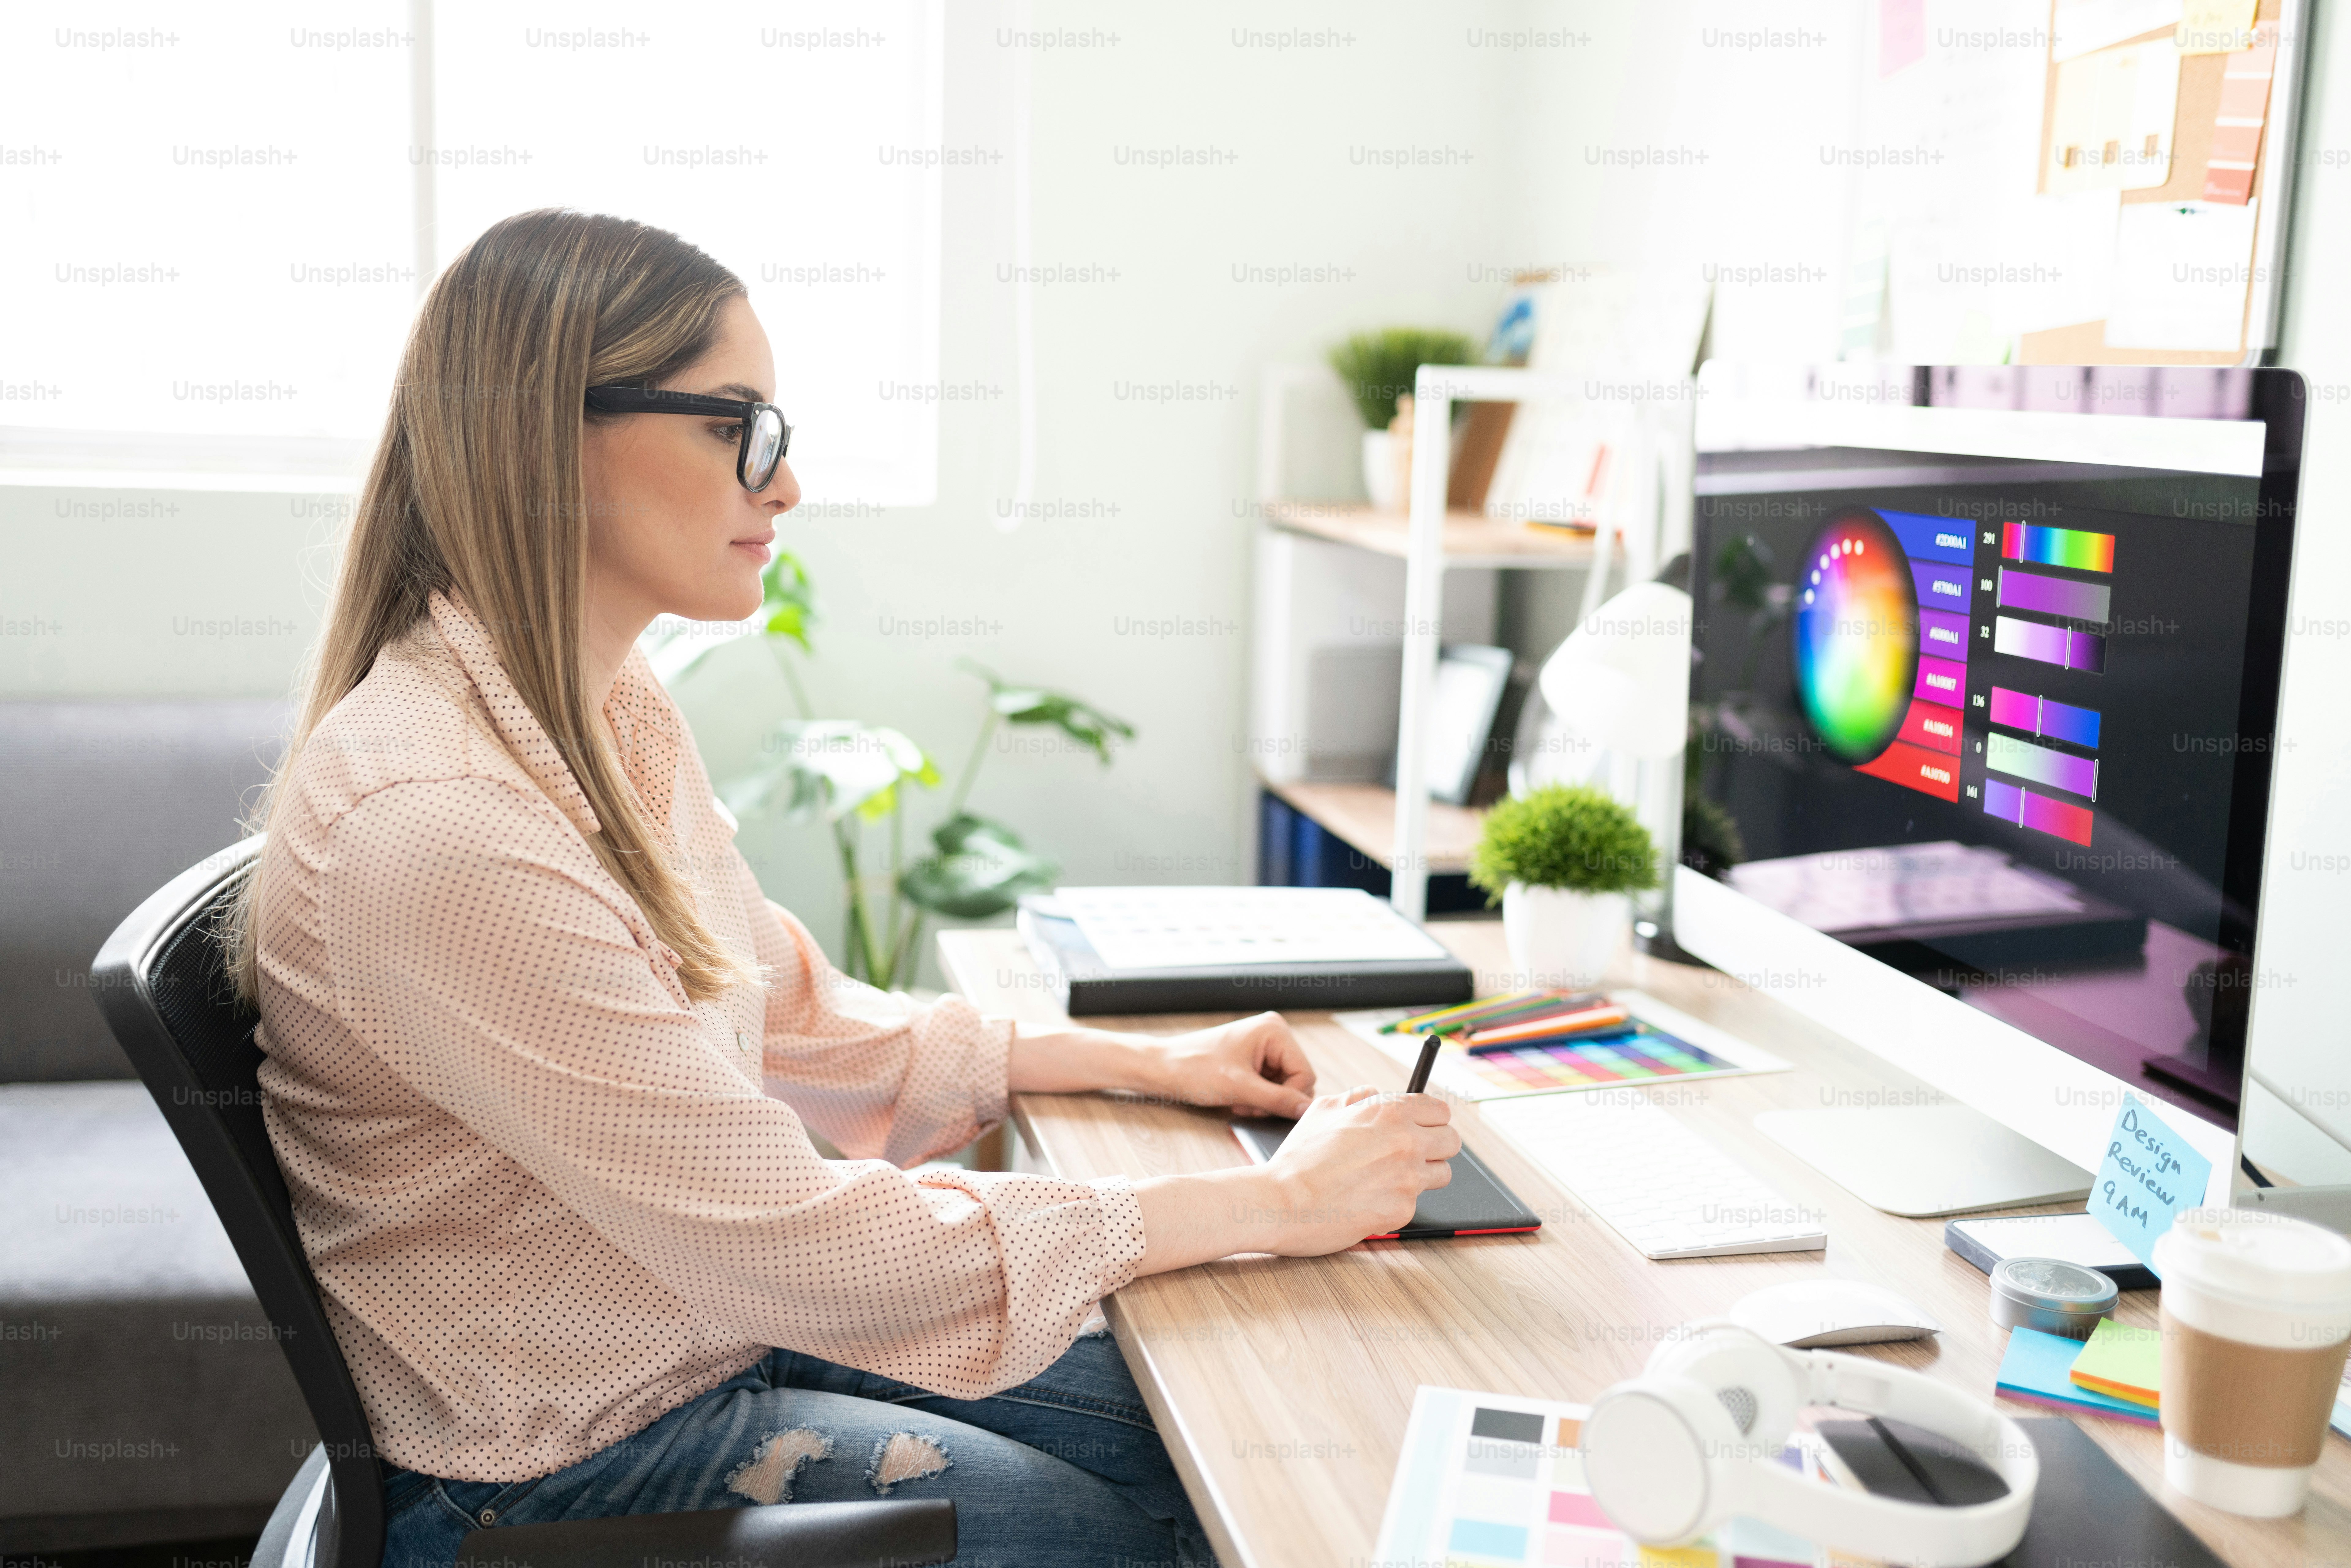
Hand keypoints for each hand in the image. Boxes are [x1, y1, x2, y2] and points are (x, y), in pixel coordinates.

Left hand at [1151, 1012, 1315, 1118]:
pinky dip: (1256, 1097)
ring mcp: (1263, 1047)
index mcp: (1274, 1030)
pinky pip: (1269, 1085)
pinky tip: (1238, 1097)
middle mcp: (1273, 1034)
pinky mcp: (1254, 1059)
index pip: (1305, 1074)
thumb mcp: (1240, 1088)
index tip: (1263, 1107)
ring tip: (1239, 1100)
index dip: (1290, 1097)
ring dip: (1264, 1101)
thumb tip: (1307, 1109)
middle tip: (1247, 1103)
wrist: (1164, 1069)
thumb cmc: (1195, 1069)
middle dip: (1275, 1099)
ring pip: (1283, 1086)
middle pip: (1296, 1080)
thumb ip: (1278, 1099)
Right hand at [1254, 1085, 1457, 1254]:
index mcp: (1390, 1112)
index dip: (1429, 1119)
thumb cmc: (1299, 1157)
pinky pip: (1415, 1202)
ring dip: (1421, 1175)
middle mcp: (1406, 1142)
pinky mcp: (1402, 1210)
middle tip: (1409, 1152)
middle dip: (1433, 1146)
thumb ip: (1357, 1097)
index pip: (1440, 1110)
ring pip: (1442, 1173)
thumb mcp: (1322, 1109)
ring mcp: (1407, 1178)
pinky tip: (1370, 1198)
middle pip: (1451, 1141)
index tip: (1420, 1126)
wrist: (1282, 1202)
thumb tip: (1375, 1094)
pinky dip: (1397, 1201)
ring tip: (1388, 1177)